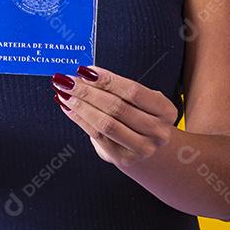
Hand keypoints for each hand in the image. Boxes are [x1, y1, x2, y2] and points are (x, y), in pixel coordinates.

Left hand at [51, 65, 178, 171]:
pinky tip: (68, 108)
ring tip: (64, 93)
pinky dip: (79, 119)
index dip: (107, 80)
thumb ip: (118, 88)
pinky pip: (96, 135)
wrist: (152, 151)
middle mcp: (157, 131)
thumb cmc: (142, 117)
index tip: (85, 70)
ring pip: (105, 123)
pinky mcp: (123, 159)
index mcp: (165, 110)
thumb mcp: (142, 101)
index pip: (133, 91)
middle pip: (116, 107)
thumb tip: (84, 74)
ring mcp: (141, 148)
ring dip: (80, 105)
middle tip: (68, 80)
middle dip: (88, 91)